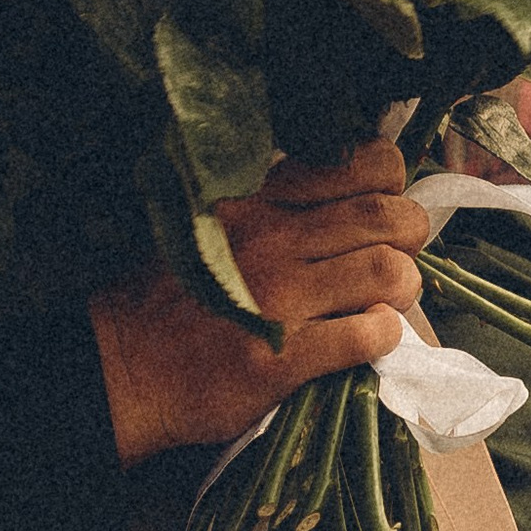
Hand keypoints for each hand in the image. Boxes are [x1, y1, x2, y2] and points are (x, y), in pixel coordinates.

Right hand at [87, 144, 425, 465]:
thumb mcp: (212, 224)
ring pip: (389, 271)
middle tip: (393, 263)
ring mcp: (278, 297)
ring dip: (402, 290)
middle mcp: (271, 237)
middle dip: (410, 240)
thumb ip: (274, 207)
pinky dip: (384, 338)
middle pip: (390, 215)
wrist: (121, 366)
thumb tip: (352, 205)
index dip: (390, 186)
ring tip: (384, 304)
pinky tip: (368, 342)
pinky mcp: (282, 358)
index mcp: (257, 198)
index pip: (362, 163)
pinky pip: (368, 336)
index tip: (379, 211)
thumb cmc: (170, 296)